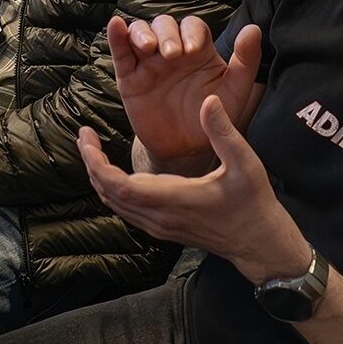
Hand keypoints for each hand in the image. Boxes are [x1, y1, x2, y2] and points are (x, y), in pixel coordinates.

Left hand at [78, 96, 309, 284]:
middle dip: (91, 164)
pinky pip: (125, 210)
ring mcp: (159, 226)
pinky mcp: (162, 228)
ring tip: (92, 149)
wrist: (258, 243)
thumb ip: (223, 132)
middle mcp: (160, 216)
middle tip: (84, 135)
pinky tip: (112, 171)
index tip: (87, 138)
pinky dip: (112, 189)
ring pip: (114, 204)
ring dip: (99, 177)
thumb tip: (208, 100)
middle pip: (109, 194)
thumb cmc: (253, 203)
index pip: (119, 186)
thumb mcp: (244, 163)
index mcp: (174, 199)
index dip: (97, 163)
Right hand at [109, 15, 261, 166]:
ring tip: (149, 48)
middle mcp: (172, 51)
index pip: (192, 26)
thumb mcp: (234, 90)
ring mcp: (148, 63)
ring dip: (143, 33)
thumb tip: (254, 29)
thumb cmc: (212, 116)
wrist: (186, 149)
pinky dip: (117, 37)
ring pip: (140, 32)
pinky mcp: (129, 78)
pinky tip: (116, 25)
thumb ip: (245, 61)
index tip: (193, 51)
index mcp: (198, 50)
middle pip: (165, 24)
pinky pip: (120, 53)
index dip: (191, 32)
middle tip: (171, 55)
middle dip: (167, 34)